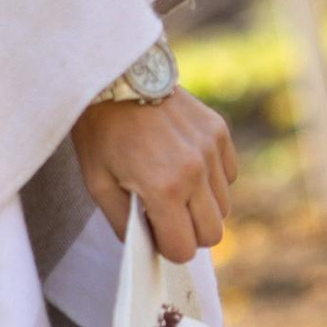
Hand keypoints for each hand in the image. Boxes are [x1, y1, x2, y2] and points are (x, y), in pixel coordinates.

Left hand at [74, 87, 237, 263]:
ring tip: (173, 187)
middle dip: (189, 233)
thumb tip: (147, 247)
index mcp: (164, 188)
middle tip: (165, 216)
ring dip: (201, 207)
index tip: (155, 234)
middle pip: (212, 234)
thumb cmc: (101, 132)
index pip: (184, 248)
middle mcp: (196, 171)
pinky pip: (229, 176)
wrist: (115, 77)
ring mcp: (211, 149)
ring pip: (224, 207)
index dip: (168, 248)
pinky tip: (185, 165)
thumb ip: (124, 223)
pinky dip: (212, 180)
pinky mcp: (219, 131)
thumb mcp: (98, 184)